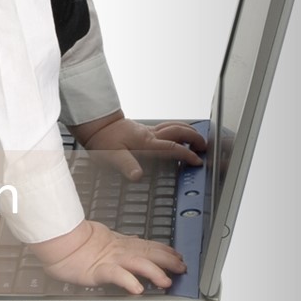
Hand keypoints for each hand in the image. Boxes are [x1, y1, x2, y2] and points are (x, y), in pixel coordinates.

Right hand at [31, 220, 186, 293]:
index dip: (164, 249)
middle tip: (182, 266)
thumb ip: (119, 243)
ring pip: (136, 263)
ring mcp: (109, 259)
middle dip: (167, 260)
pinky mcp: (97, 270)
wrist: (57, 240)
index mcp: (119, 243)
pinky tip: (137, 289)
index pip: (147, 245)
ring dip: (153, 272)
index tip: (177, 254)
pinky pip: (115, 275)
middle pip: (147, 253)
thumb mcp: (102, 240)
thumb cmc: (74, 242)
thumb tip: (135, 242)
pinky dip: (128, 281)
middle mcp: (118, 250)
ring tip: (166, 281)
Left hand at [71, 111, 206, 180]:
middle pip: (178, 131)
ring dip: (188, 131)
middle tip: (204, 146)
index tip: (197, 161)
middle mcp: (150, 135)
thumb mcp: (112, 155)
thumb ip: (126, 165)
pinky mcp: (144, 130)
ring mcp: (148, 131)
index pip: (172, 147)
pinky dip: (177, 130)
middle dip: (194, 137)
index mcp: (146, 142)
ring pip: (173, 126)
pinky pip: (165, 127)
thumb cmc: (103, 140)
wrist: (96, 124)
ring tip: (197, 139)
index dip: (187, 155)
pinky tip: (177, 136)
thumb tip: (138, 176)